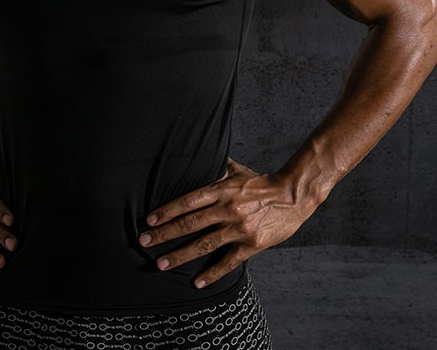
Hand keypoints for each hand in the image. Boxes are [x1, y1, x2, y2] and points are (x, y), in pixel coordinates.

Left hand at [138, 157, 315, 288]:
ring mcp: (239, 227)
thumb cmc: (260, 183)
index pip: (188, 201)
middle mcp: (227, 208)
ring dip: (180, 255)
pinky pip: (227, 261)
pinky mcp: (251, 244)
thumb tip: (197, 153)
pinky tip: (196, 282)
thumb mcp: (237, 170)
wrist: (292, 196)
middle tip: (144, 241)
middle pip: (190, 223)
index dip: (167, 210)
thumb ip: (216, 166)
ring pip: (204, 244)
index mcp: (221, 189)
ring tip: (160, 264)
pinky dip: (211, 273)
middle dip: (164, 233)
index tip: (149, 220)